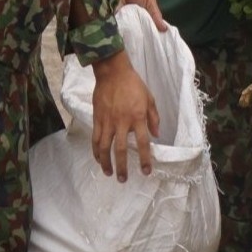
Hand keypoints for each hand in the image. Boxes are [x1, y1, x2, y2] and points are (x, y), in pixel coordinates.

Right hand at [90, 52, 160, 182]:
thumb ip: (154, 118)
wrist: (113, 73)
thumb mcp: (150, 99)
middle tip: (123, 179)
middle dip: (122, 166)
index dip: (144, 159)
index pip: (143, 143)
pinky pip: (95, 138)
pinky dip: (95, 151)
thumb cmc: (134, 85)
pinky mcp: (97, 119)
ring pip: (104, 147)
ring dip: (106, 162)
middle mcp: (122, 122)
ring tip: (109, 173)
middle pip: (121, 150)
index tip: (145, 171)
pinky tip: (98, 159)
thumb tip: (156, 135)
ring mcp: (107, 121)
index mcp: (138, 117)